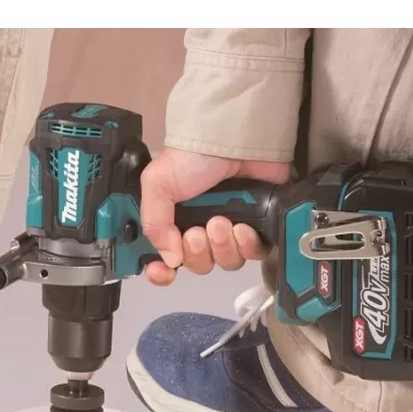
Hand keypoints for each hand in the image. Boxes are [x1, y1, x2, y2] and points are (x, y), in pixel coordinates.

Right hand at [140, 148, 290, 285]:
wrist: (233, 139)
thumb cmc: (194, 156)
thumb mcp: (157, 184)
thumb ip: (154, 223)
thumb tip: (168, 258)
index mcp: (173, 222)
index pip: (164, 260)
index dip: (161, 273)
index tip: (162, 272)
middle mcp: (200, 229)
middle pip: (197, 265)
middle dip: (197, 253)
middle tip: (198, 232)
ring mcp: (229, 229)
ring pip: (225, 262)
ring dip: (222, 248)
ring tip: (222, 223)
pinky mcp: (257, 227)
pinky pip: (252, 253)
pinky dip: (247, 245)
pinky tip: (243, 228)